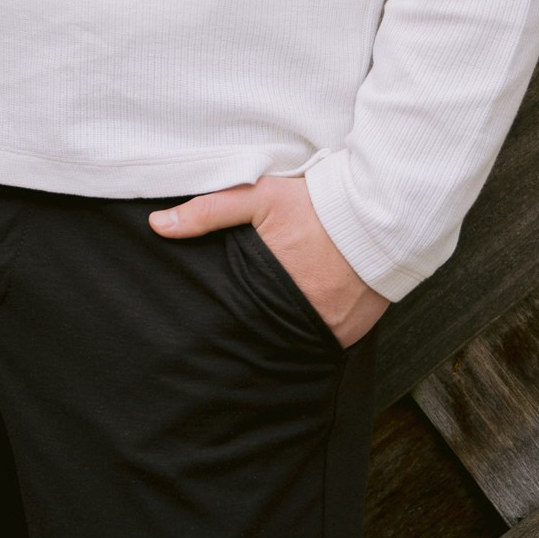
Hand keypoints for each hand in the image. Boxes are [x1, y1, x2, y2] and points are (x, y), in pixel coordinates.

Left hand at [150, 175, 389, 347]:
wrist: (381, 214)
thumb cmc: (316, 203)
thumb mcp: (259, 196)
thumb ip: (208, 210)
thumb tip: (157, 225)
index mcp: (267, 281)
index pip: (231, 312)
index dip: (221, 315)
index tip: (212, 317)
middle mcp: (296, 311)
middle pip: (260, 329)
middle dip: (249, 327)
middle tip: (242, 323)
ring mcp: (326, 327)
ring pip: (291, 339)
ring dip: (283, 331)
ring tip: (274, 321)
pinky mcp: (351, 334)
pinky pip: (324, 341)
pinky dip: (315, 332)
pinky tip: (309, 318)